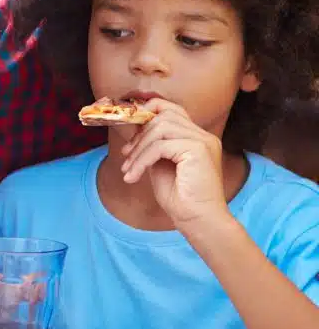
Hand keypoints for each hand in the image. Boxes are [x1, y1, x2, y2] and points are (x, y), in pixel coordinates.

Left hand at [120, 98, 227, 229]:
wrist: (199, 220)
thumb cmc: (181, 198)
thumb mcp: (161, 165)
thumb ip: (154, 146)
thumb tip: (135, 131)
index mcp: (196, 137)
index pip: (171, 108)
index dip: (147, 113)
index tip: (130, 134)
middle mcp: (202, 135)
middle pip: (163, 115)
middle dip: (139, 135)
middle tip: (126, 156)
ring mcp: (202, 141)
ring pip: (159, 129)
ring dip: (138, 150)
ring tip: (128, 170)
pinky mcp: (198, 150)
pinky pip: (160, 147)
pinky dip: (141, 161)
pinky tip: (133, 177)